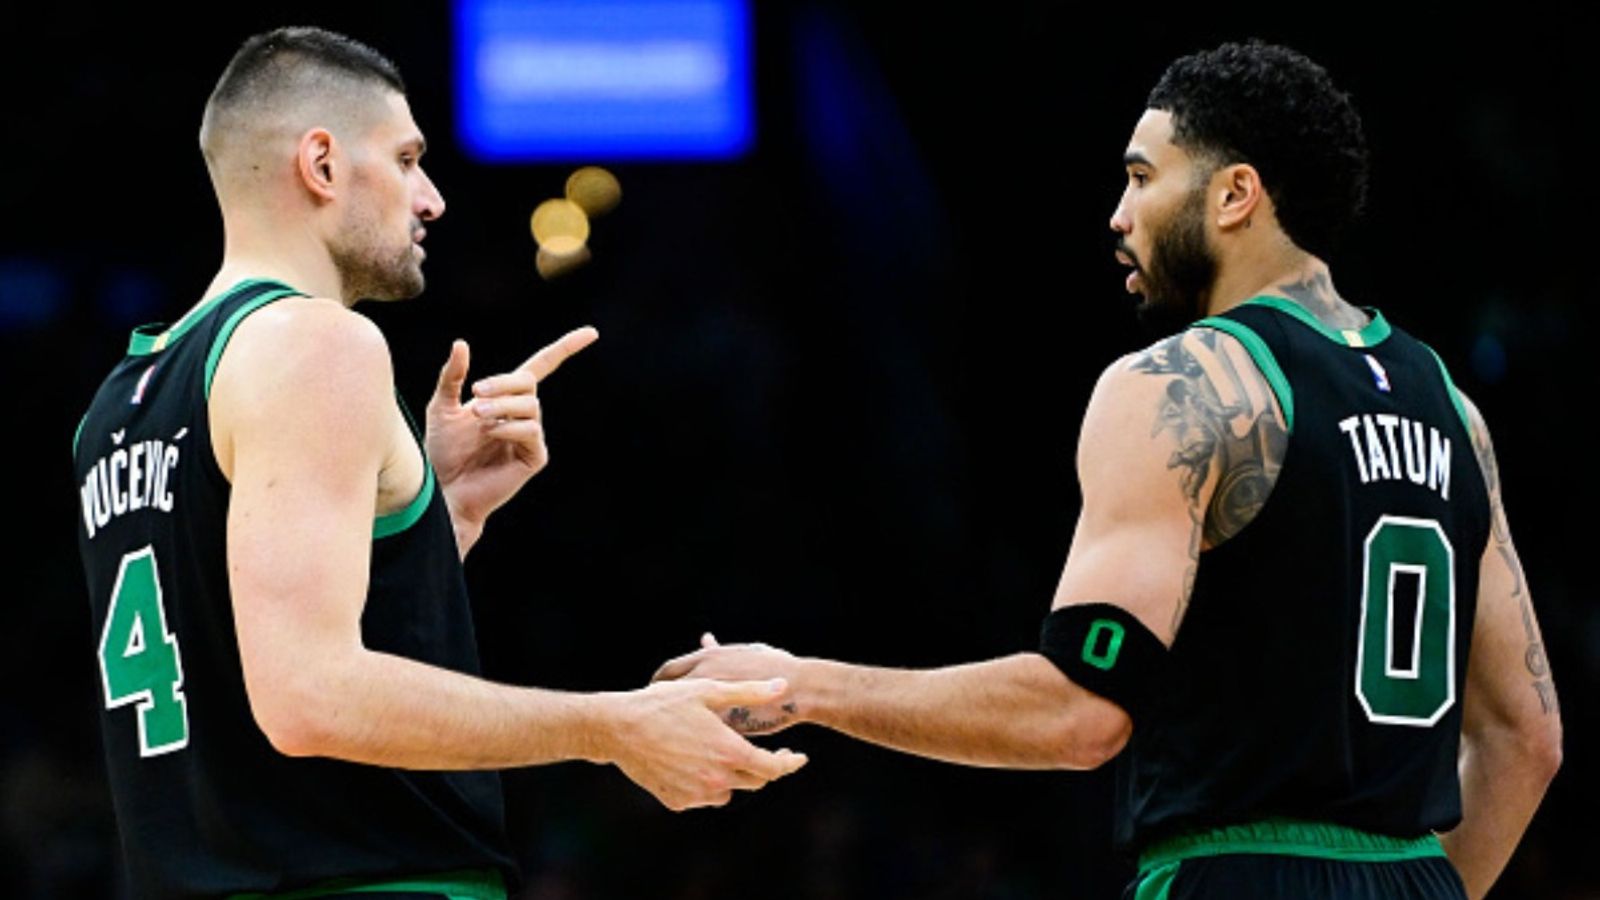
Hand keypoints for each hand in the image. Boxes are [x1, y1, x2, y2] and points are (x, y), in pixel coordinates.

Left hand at [425, 328, 597, 535]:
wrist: (444, 488)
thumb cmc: (442, 452)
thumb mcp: (441, 407)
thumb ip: (452, 377)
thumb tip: (462, 343)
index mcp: (506, 397)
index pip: (543, 366)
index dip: (566, 348)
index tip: (591, 333)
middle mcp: (522, 414)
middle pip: (528, 382)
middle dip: (503, 384)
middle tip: (475, 395)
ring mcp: (530, 436)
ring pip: (530, 406)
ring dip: (502, 406)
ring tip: (477, 416)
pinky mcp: (534, 457)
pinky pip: (531, 431)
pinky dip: (509, 427)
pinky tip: (490, 434)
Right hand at [608, 677, 808, 810]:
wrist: (619, 728)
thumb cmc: (664, 703)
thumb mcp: (709, 690)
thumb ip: (750, 691)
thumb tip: (784, 685)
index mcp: (730, 752)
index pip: (773, 768)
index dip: (789, 763)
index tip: (798, 757)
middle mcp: (717, 779)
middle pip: (754, 781)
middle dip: (762, 767)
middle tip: (762, 751)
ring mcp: (696, 793)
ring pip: (728, 791)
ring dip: (731, 775)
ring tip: (718, 750)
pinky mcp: (678, 801)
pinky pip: (703, 796)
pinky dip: (704, 783)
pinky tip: (693, 761)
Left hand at [653, 634, 803, 734]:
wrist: (799, 689)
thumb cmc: (774, 667)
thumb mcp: (743, 652)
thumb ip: (719, 650)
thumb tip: (706, 639)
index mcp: (707, 660)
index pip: (667, 671)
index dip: (658, 682)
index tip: (655, 690)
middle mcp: (703, 681)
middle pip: (664, 696)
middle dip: (658, 707)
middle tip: (655, 716)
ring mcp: (710, 707)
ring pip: (677, 720)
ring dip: (671, 728)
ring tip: (670, 735)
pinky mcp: (722, 730)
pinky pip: (697, 738)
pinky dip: (691, 743)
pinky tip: (692, 748)